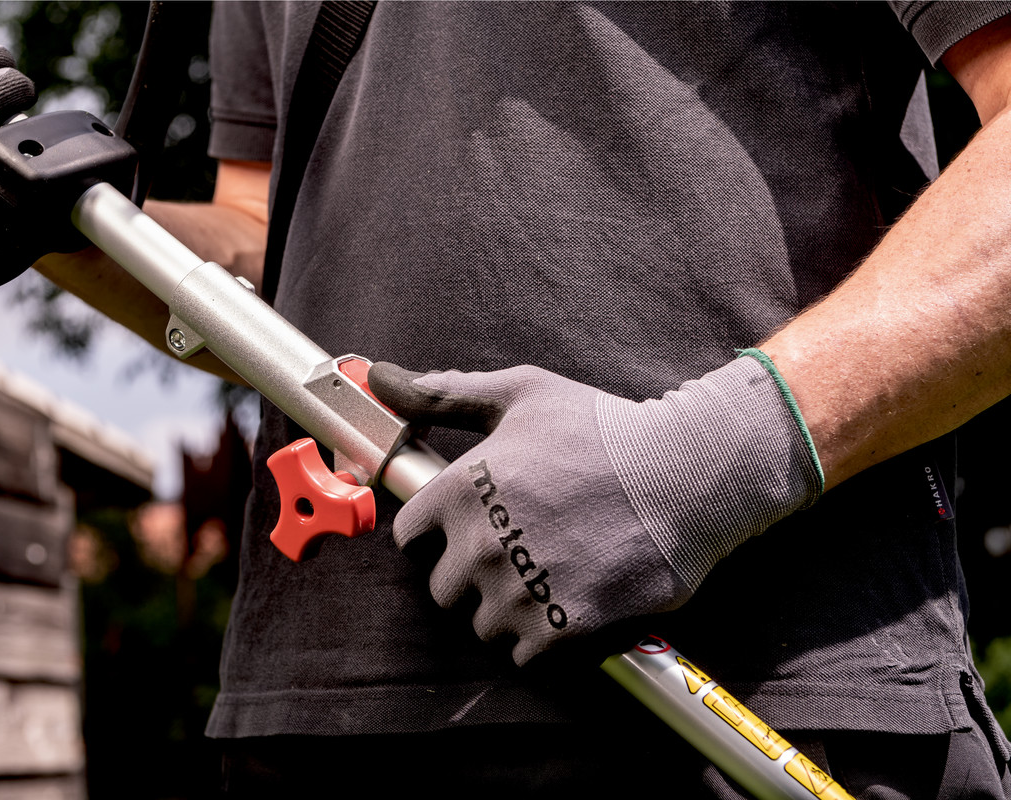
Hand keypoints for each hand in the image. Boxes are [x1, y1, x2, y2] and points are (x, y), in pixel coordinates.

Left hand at [368, 355, 820, 665]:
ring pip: (482, 625)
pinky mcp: (561, 627)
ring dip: (506, 609)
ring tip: (546, 577)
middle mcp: (480, 545)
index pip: (408, 537)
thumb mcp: (522, 392)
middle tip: (515, 552)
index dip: (434, 533)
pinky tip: (567, 603)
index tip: (464, 528)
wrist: (686, 473)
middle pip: (442, 590)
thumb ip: (446, 393)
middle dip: (470, 575)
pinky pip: (524, 653)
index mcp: (460, 490)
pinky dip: (541, 637)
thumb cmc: (603, 428)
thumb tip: (380, 377)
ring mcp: (519, 590)